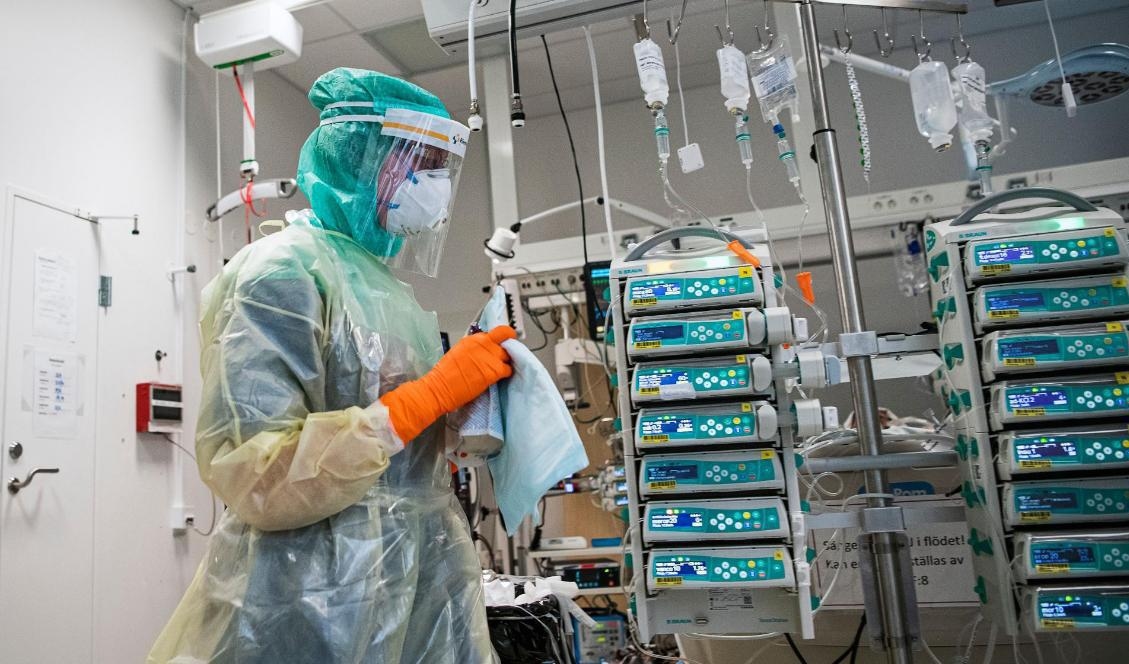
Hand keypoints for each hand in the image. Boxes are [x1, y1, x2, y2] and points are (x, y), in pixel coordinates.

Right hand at [380, 326, 515, 441]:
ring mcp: (489, 356)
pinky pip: (508, 370)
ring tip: (498, 370)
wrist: (438, 388)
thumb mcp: (458, 354)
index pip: (498, 332)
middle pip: (506, 342)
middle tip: (504, 359)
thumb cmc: (444, 376)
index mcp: (472, 339)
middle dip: (506, 350)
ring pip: (509, 356)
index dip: (504, 338)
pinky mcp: (493, 370)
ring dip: (506, 363)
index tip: (505, 344)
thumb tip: (484, 353)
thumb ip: (474, 350)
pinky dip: (506, 374)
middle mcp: (482, 343)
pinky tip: (498, 378)